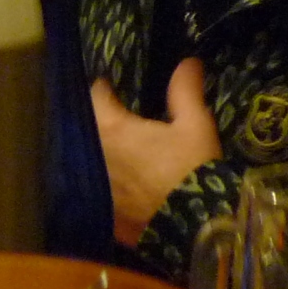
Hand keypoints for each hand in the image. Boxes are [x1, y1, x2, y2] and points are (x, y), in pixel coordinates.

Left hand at [91, 58, 221, 247]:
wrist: (195, 226)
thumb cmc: (193, 169)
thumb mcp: (195, 125)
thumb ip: (185, 92)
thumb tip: (187, 62)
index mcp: (114, 129)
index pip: (96, 97)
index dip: (104, 88)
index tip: (112, 84)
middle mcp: (98, 154)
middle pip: (92, 128)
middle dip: (102, 120)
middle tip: (119, 114)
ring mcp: (99, 184)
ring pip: (95, 158)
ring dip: (106, 150)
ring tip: (123, 146)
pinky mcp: (107, 209)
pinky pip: (103, 188)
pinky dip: (111, 180)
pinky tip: (127, 179)